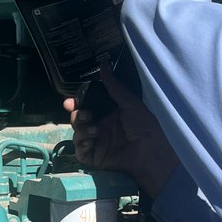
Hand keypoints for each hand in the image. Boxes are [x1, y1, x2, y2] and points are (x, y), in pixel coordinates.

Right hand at [64, 63, 178, 196]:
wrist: (151, 152)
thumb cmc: (145, 126)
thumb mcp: (130, 103)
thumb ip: (114, 86)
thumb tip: (104, 64)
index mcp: (107, 114)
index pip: (86, 106)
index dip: (76, 103)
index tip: (70, 101)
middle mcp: (99, 127)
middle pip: (78, 119)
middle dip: (77, 115)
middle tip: (85, 114)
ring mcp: (96, 143)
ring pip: (77, 133)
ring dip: (81, 129)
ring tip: (95, 130)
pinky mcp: (94, 158)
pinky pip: (79, 151)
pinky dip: (81, 144)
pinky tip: (91, 141)